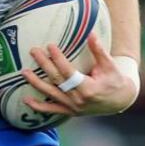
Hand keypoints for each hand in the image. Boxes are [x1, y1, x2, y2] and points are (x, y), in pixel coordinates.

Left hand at [20, 34, 138, 117]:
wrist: (120, 101)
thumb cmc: (115, 81)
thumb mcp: (110, 66)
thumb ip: (99, 51)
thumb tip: (91, 33)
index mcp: (88, 88)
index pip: (68, 72)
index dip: (58, 59)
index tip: (50, 46)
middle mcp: (78, 99)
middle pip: (57, 80)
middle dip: (44, 65)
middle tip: (33, 51)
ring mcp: (73, 107)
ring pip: (50, 94)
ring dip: (36, 83)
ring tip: (24, 72)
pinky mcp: (70, 112)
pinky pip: (51, 110)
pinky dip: (38, 107)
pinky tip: (25, 100)